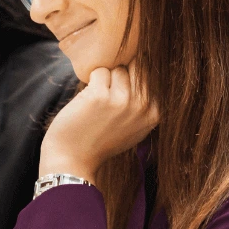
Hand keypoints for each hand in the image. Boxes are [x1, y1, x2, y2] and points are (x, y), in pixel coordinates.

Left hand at [39, 67, 158, 181]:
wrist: (73, 159)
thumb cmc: (100, 143)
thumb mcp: (134, 129)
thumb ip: (144, 105)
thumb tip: (148, 71)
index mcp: (155, 113)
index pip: (153, 76)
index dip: (135, 78)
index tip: (121, 92)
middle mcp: (142, 106)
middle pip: (136, 68)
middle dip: (121, 75)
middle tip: (107, 94)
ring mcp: (122, 100)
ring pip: (117, 68)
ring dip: (104, 79)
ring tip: (96, 101)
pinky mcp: (99, 96)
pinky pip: (98, 71)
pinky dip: (90, 81)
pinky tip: (87, 100)